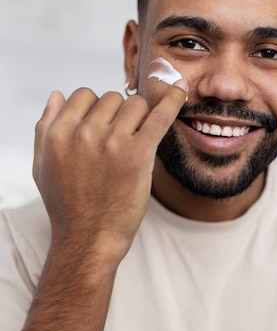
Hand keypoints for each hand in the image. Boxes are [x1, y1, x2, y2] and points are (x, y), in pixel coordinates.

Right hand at [33, 82, 187, 265]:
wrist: (89, 239)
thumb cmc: (66, 205)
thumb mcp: (41, 166)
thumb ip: (44, 127)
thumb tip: (57, 94)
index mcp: (58, 132)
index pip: (84, 95)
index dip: (96, 109)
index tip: (103, 126)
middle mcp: (84, 133)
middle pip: (112, 98)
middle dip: (119, 115)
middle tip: (120, 143)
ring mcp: (112, 142)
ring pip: (135, 105)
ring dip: (140, 119)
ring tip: (135, 143)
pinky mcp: (139, 154)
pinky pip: (160, 116)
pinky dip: (172, 100)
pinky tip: (181, 90)